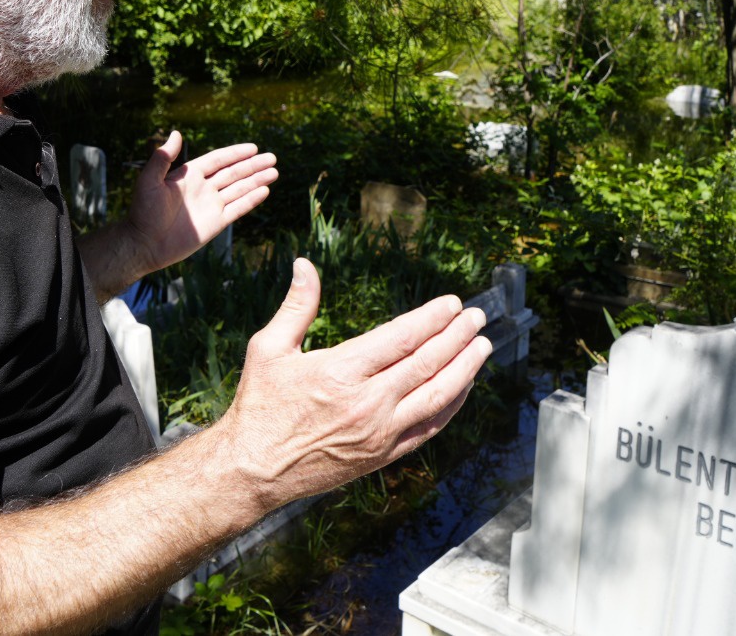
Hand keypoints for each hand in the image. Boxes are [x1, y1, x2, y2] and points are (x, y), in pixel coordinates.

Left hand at [123, 130, 276, 276]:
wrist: (144, 243)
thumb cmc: (143, 211)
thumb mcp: (149, 180)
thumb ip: (163, 158)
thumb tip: (177, 133)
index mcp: (190, 175)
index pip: (218, 160)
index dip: (236, 153)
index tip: (253, 147)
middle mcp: (203, 188)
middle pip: (234, 173)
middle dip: (253, 165)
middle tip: (272, 158)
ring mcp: (211, 205)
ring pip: (239, 189)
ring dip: (256, 180)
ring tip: (275, 172)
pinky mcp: (216, 223)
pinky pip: (237, 209)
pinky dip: (251, 200)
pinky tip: (265, 191)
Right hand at [214, 258, 491, 509]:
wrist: (253, 470)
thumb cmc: (259, 406)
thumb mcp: (267, 348)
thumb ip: (296, 306)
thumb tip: (304, 264)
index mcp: (339, 371)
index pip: (402, 338)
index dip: (432, 318)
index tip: (452, 302)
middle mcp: (367, 403)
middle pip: (427, 363)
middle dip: (457, 336)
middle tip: (477, 316)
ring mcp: (380, 433)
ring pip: (437, 396)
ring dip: (465, 369)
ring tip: (482, 346)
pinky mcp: (384, 455)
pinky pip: (430, 427)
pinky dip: (452, 405)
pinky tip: (463, 386)